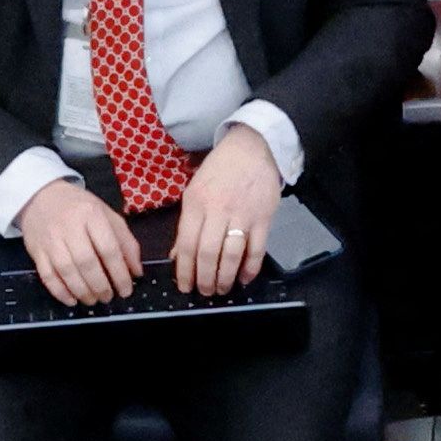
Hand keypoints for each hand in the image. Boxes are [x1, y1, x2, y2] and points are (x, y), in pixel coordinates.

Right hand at [14, 174, 145, 306]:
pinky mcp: (37, 251)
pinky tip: (71, 300)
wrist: (40, 196)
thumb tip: (136, 272)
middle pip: (86, 263)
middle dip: (100, 286)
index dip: (120, 274)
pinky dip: (60, 291)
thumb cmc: (79, 208)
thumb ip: (125, 242)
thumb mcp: (107, 216)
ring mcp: (51, 240)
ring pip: (66, 271)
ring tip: (93, 300)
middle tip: (108, 297)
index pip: (109, 249)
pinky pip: (47, 276)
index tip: (126, 290)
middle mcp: (70, 227)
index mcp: (92, 215)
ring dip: (82, 291)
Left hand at [166, 123, 287, 293]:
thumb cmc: (220, 169)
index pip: (186, 244)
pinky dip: (250, 268)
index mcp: (195, 203)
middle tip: (204, 292)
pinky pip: (256, 250)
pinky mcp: (263, 218)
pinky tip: (244, 278)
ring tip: (222, 289)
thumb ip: (187, 224)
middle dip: (204, 280)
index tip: (184, 286)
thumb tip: (177, 255)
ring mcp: (242, 215)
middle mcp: (217, 210)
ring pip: (231, 255)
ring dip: (225, 278)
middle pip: (207, 254)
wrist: (252, 148)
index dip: (184, 271)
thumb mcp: (194, 191)